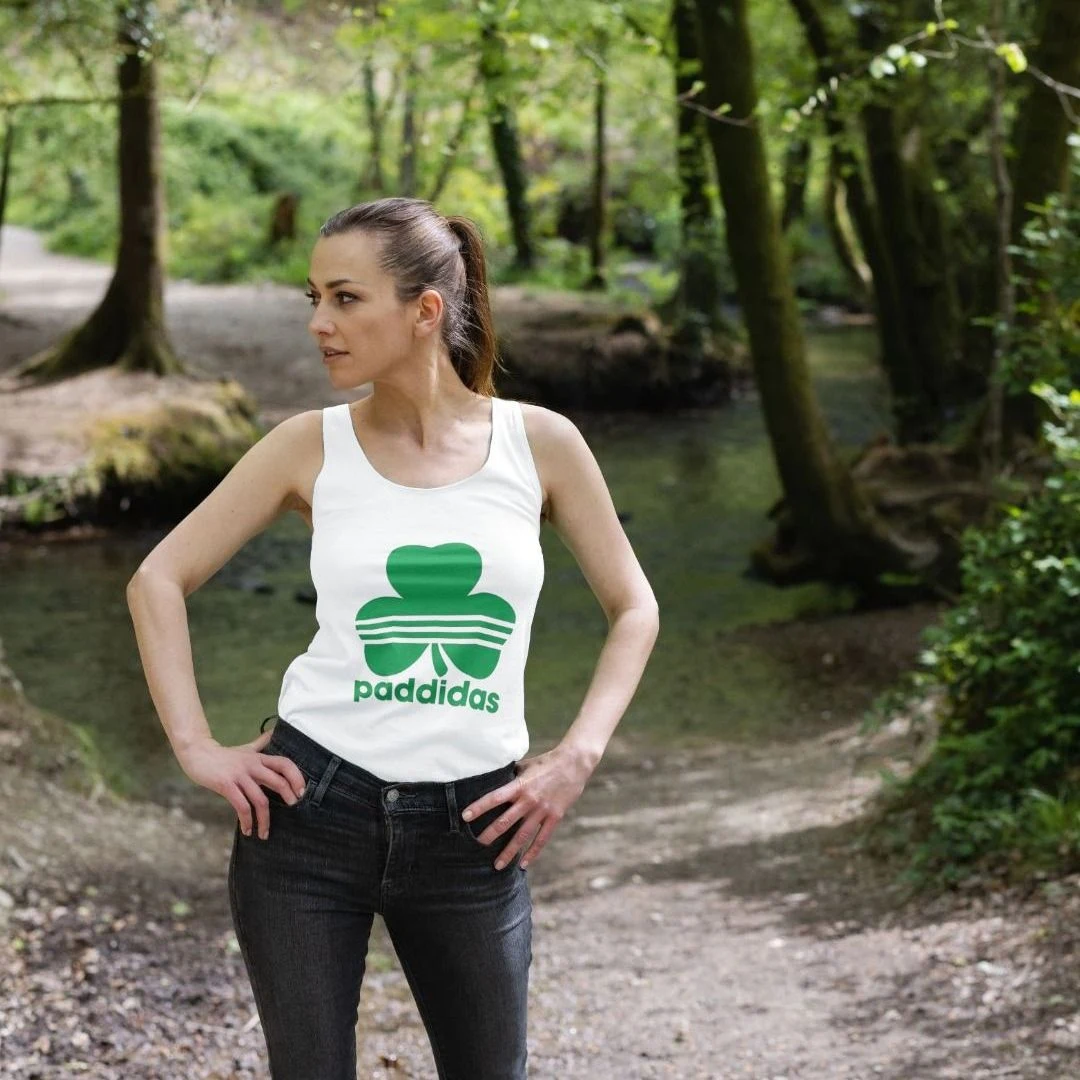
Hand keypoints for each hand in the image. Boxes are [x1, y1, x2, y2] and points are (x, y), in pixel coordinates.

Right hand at [176, 730, 307, 839]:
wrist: (197, 754)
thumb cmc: (223, 755)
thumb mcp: (245, 748)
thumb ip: (260, 743)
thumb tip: (274, 731)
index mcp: (259, 758)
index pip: (285, 764)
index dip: (296, 777)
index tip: (301, 792)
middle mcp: (252, 765)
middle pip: (278, 781)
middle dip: (288, 796)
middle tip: (292, 809)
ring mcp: (239, 775)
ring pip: (260, 799)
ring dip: (264, 819)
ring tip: (264, 833)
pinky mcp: (226, 785)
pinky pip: (242, 806)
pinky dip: (247, 821)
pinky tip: (247, 830)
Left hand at [461, 743, 596, 870]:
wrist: (574, 763)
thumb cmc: (547, 762)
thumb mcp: (526, 765)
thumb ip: (512, 775)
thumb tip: (495, 777)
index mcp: (520, 785)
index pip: (495, 798)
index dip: (479, 807)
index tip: (465, 816)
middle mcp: (529, 800)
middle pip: (506, 821)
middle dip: (490, 835)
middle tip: (476, 847)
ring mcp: (543, 810)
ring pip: (523, 835)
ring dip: (509, 852)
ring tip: (497, 865)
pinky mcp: (555, 817)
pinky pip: (542, 839)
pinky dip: (533, 852)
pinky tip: (524, 864)